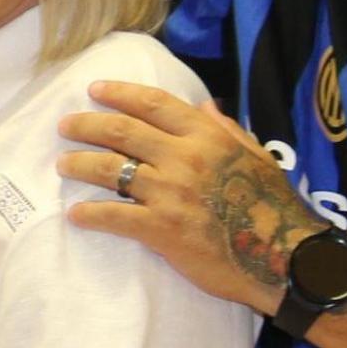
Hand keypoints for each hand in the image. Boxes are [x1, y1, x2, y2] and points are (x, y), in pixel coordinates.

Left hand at [58, 79, 329, 314]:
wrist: (283, 256)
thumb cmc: (274, 207)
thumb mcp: (257, 158)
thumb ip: (227, 130)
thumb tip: (204, 106)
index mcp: (207, 136)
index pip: (153, 104)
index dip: (119, 94)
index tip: (94, 91)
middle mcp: (184, 157)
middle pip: (121, 132)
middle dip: (86, 125)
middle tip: (65, 126)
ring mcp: (169, 192)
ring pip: (110, 169)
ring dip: (79, 164)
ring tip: (63, 164)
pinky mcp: (160, 228)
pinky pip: (113, 216)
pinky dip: (89, 214)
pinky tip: (75, 214)